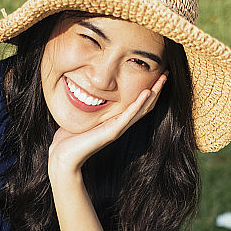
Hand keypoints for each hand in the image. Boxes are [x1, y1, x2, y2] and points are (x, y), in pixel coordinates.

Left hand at [48, 72, 166, 176]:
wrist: (64, 156)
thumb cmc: (70, 139)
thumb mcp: (83, 118)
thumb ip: (88, 107)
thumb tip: (83, 92)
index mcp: (116, 121)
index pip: (138, 104)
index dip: (149, 90)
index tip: (156, 74)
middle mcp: (121, 125)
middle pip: (146, 105)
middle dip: (157, 89)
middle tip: (166, 73)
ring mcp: (118, 129)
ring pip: (142, 109)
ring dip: (153, 93)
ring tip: (162, 79)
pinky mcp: (112, 132)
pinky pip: (129, 115)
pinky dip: (138, 104)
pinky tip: (147, 93)